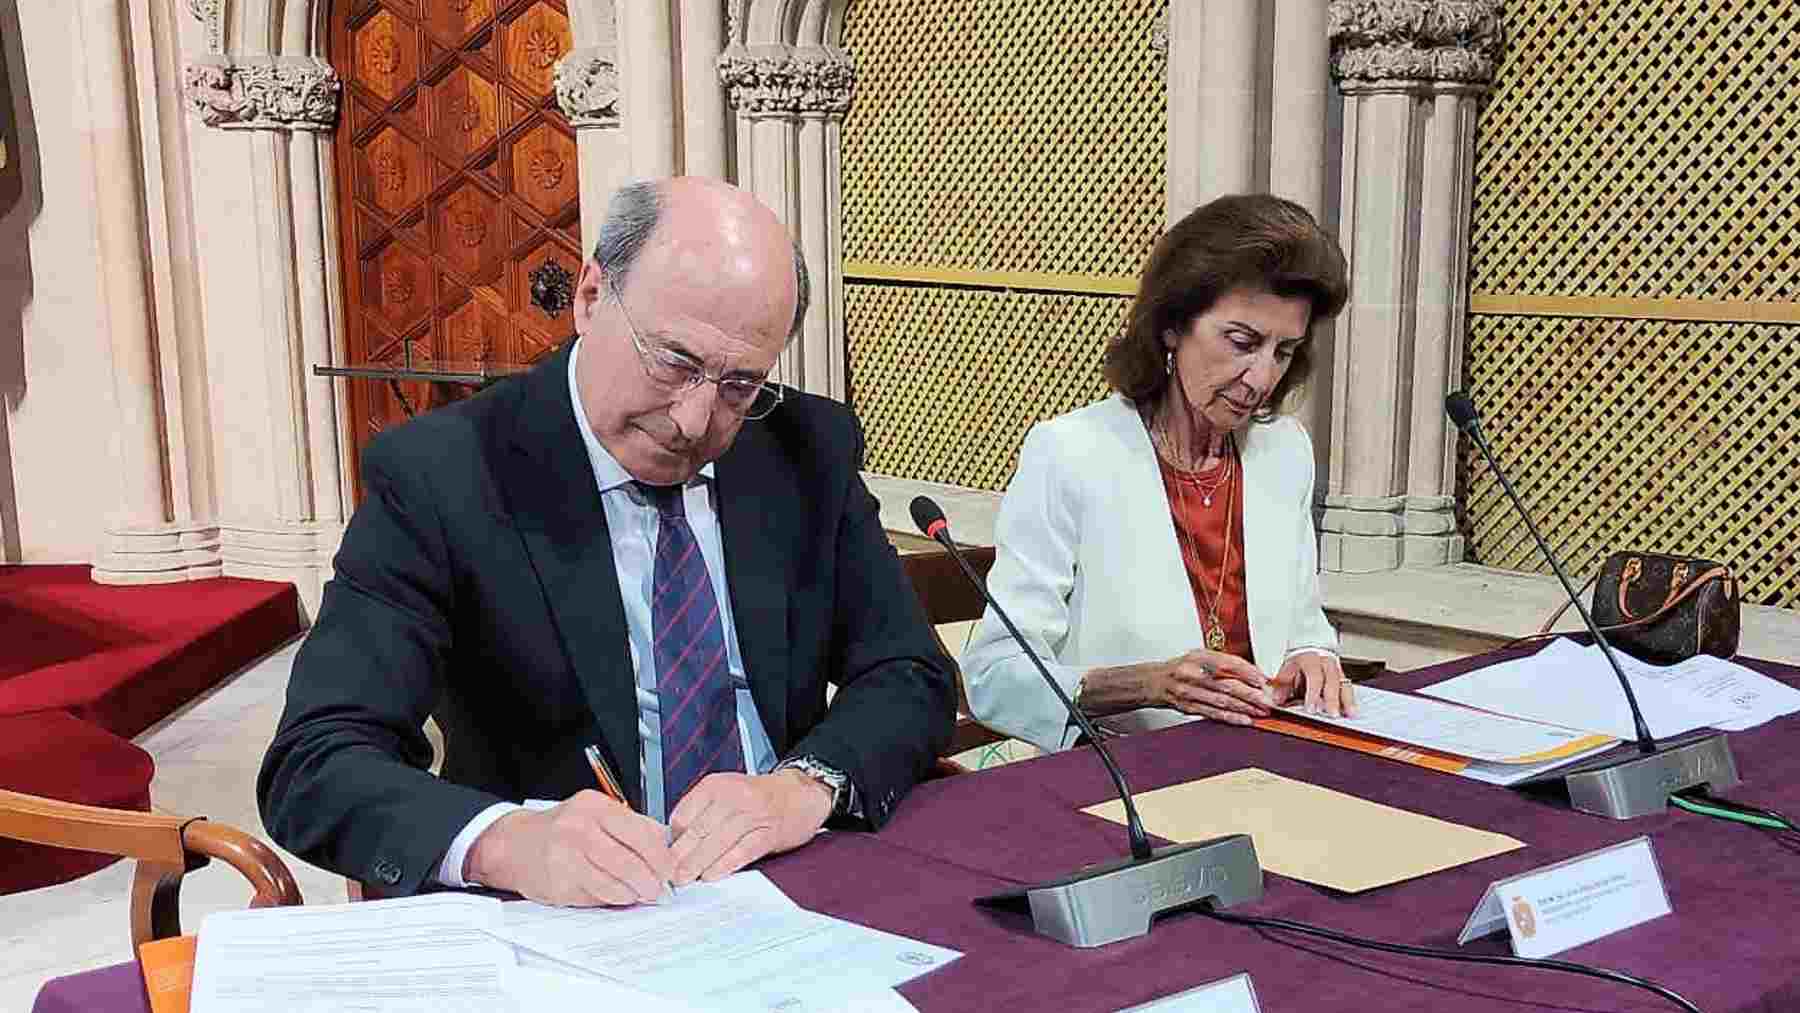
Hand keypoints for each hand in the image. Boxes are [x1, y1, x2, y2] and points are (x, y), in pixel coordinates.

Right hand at [463, 790, 673, 906]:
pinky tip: (616, 896)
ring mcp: (565, 857)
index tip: (670, 869)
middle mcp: (578, 829)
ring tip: (641, 894)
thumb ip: (629, 826)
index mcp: (594, 807)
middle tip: (660, 889)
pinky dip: (610, 899)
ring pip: (612, 884)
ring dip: (632, 894)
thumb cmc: (562, 830)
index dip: (660, 856)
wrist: (515, 845)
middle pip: (627, 862)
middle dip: (650, 880)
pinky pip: (594, 897)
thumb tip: (665, 848)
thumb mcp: (595, 813)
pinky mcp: (557, 883)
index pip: (639, 832)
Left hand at [668, 770, 832, 885]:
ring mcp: (752, 814)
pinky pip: (741, 851)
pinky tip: (712, 875)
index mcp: (716, 785)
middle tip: (668, 873)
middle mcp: (733, 796)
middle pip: (698, 830)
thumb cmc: (759, 797)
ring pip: (717, 842)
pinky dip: (724, 865)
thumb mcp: (726, 793)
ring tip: (685, 878)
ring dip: (698, 864)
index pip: (683, 814)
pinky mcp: (768, 832)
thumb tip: (675, 842)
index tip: (665, 856)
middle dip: (680, 856)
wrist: (800, 794)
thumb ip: (702, 813)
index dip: (672, 840)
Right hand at [1151, 650, 1271, 725]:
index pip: (1227, 663)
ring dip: (1244, 708)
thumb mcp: (1200, 657)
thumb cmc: (1180, 668)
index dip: (1248, 672)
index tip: (1263, 680)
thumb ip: (1224, 663)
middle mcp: (1192, 674)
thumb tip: (1253, 673)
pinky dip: (1230, 718)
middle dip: (1251, 695)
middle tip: (1267, 700)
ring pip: (1221, 701)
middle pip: (1226, 685)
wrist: (1154, 681)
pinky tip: (1244, 720)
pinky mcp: (1187, 707)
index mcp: (1198, 657)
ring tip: (1260, 712)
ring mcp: (1188, 692)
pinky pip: (1212, 714)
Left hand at [1271, 652, 1355, 717]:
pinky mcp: (1342, 676)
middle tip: (1332, 714)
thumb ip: (1282, 685)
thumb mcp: (1286, 669)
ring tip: (1350, 714)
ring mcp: (1336, 669)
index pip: (1314, 677)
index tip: (1311, 709)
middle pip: (1332, 681)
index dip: (1313, 694)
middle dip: (1333, 699)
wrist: (1309, 649)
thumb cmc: (1297, 662)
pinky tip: (1353, 710)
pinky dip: (1351, 699)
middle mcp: (1326, 663)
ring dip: (1347, 700)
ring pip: (1344, 683)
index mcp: (1310, 660)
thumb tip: (1277, 700)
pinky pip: (1348, 687)